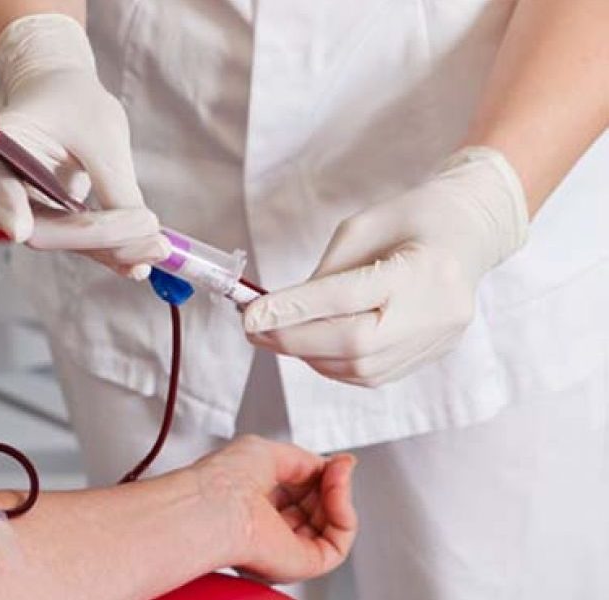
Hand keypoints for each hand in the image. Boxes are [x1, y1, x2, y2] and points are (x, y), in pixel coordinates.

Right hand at [0, 14, 168, 279]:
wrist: (60, 98)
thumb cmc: (75, 103)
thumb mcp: (101, 134)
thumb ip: (115, 185)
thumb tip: (144, 237)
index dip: (9, 207)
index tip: (20, 230)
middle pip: (40, 229)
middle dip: (99, 237)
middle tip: (152, 236)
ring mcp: (12, 211)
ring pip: (63, 243)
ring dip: (112, 249)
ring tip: (158, 247)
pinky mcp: (39, 223)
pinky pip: (74, 243)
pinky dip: (109, 250)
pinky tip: (142, 258)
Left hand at [192, 435, 356, 582]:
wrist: (217, 506)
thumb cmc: (224, 479)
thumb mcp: (269, 452)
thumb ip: (306, 460)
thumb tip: (339, 465)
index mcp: (252, 502)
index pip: (297, 490)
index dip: (318, 474)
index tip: (332, 460)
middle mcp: (268, 528)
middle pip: (318, 508)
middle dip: (332, 483)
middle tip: (337, 468)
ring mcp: (284, 547)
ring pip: (332, 525)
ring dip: (340, 496)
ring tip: (336, 477)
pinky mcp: (302, 565)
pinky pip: (337, 544)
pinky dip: (344, 517)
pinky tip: (337, 496)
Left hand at [244, 147, 528, 386]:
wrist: (469, 232)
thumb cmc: (411, 219)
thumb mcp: (361, 229)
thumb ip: (326, 274)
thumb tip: (282, 313)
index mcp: (422, 268)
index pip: (346, 298)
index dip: (293, 310)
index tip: (250, 315)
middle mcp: (435, 313)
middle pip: (352, 345)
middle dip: (293, 340)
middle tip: (254, 330)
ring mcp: (437, 340)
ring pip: (359, 370)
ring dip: (309, 356)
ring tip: (279, 336)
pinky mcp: (432, 356)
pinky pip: (372, 376)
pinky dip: (334, 366)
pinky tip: (313, 347)